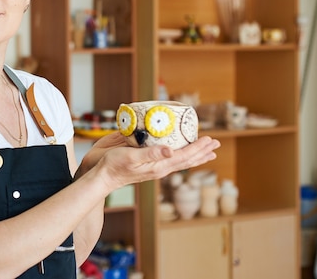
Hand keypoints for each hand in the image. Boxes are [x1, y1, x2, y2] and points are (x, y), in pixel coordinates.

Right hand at [78, 133, 219, 187]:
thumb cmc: (114, 166)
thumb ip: (151, 154)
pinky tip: (180, 152)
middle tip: (214, 143)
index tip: (209, 140)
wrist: (102, 177)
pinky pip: (171, 160)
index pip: (184, 156)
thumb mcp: (131, 156)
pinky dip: (181, 156)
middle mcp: (159, 168)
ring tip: (206, 150)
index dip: (198, 148)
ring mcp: (155, 167)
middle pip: (186, 160)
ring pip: (180, 161)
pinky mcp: (148, 165)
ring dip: (194, 155)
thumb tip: (171, 151)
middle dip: (201, 151)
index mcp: (158, 166)